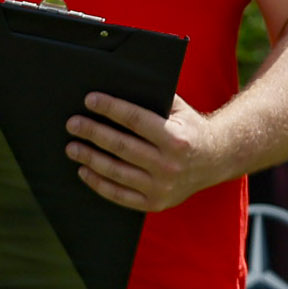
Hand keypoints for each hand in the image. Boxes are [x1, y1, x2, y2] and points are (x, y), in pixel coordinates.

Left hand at [68, 93, 223, 212]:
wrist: (215, 160)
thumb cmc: (189, 128)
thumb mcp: (179, 110)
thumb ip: (154, 99)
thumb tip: (115, 85)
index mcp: (176, 138)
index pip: (135, 120)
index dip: (110, 109)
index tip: (90, 100)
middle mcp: (170, 165)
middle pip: (121, 146)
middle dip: (93, 132)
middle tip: (72, 123)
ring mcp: (162, 187)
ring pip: (116, 172)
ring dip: (90, 158)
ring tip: (72, 147)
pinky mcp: (155, 203)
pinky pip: (119, 195)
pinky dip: (98, 183)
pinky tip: (84, 170)